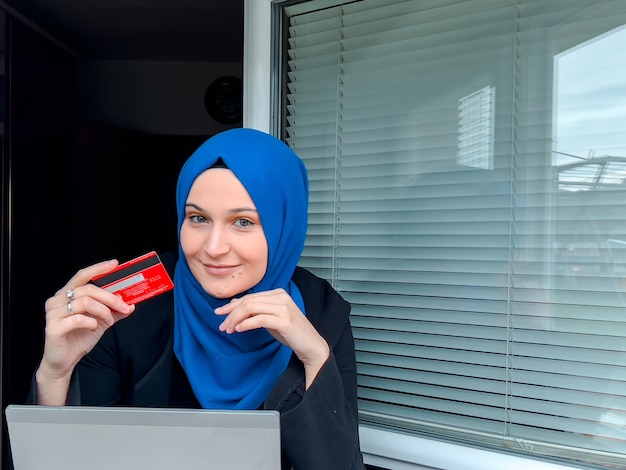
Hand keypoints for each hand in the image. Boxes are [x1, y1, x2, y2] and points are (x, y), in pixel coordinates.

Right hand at [36, 259, 134, 403]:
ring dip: (103, 311)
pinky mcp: (53, 328)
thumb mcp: (101, 322)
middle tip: (124, 307)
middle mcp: (57, 300)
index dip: (98, 268)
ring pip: (85, 302)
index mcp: (67, 294)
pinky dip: (92, 322)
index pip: (82, 275)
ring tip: (108, 322)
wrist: (64, 361)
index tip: (115, 264)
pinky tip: (94, 327)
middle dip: (110, 298)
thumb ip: (114, 311)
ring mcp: (53, 313)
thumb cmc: (79, 338)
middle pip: (88, 289)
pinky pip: (78, 319)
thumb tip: (132, 303)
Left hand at [215, 289, 329, 387]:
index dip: (231, 305)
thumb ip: (256, 311)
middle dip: (231, 313)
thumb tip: (234, 305)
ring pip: (251, 308)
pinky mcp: (284, 320)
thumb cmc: (291, 332)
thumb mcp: (270, 318)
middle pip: (248, 301)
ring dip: (235, 319)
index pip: (249, 297)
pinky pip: (259, 319)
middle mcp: (281, 297)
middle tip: (222, 326)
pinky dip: (246, 324)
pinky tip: (239, 329)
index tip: (219, 313)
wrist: (310, 345)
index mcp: (278, 293)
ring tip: (228, 330)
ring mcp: (284, 308)